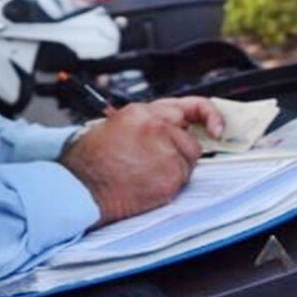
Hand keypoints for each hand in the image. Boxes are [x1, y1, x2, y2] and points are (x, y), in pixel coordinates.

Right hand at [60, 97, 223, 226]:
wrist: (79, 188)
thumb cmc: (88, 162)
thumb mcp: (113, 127)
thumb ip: (144, 124)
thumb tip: (167, 129)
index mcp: (141, 112)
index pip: (186, 108)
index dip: (207, 116)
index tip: (217, 126)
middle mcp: (157, 127)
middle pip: (190, 138)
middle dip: (180, 151)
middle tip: (162, 162)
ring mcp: (165, 151)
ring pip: (188, 161)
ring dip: (174, 169)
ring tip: (144, 174)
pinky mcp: (170, 176)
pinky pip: (183, 180)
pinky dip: (169, 185)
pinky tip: (146, 185)